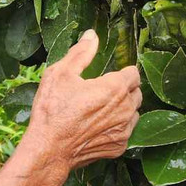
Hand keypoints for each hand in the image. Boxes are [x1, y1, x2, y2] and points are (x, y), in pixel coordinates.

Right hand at [21, 30, 141, 181]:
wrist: (49, 149)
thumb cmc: (53, 110)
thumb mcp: (61, 74)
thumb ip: (80, 53)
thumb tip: (92, 35)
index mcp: (115, 88)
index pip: (134, 74)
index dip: (123, 72)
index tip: (110, 75)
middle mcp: (126, 109)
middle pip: (137, 93)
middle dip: (125, 90)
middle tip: (104, 91)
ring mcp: (124, 130)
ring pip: (134, 113)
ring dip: (124, 109)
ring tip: (101, 109)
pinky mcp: (119, 147)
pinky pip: (126, 132)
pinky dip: (117, 127)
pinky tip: (98, 127)